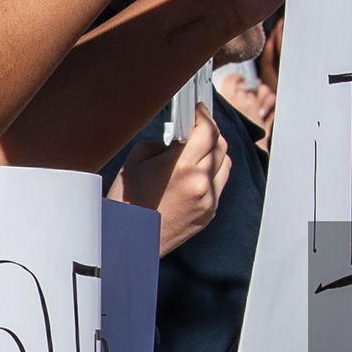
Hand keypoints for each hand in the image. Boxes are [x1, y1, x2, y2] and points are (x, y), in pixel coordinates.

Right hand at [113, 104, 228, 256]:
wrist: (126, 241)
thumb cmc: (126, 201)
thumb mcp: (137, 160)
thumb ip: (164, 144)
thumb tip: (180, 138)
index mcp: (182, 167)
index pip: (207, 130)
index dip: (204, 115)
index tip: (198, 110)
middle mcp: (200, 183)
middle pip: (220, 144)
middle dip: (209, 131)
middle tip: (196, 126)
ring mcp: (208, 200)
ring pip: (225, 163)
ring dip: (214, 152)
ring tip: (197, 149)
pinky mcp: (209, 213)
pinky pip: (219, 184)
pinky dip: (212, 172)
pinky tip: (195, 172)